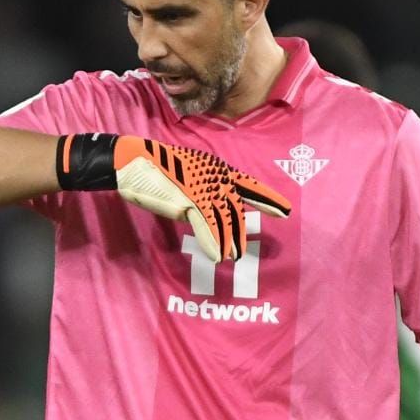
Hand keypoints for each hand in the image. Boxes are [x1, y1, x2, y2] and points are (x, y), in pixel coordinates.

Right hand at [112, 136, 290, 260]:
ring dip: (229, 242)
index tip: (285, 211)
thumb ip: (205, 196)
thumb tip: (215, 214)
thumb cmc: (161, 172)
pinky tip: (217, 255)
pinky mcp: (189, 202)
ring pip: (224, 222)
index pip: (249, 186)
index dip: (268, 199)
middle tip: (245, 251)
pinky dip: (212, 243)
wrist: (135, 163)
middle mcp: (216, 178)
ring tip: (234, 257)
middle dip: (242, 232)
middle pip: (236, 210)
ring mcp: (203, 190)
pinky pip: (206, 227)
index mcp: (219, 171)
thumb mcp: (189, 182)